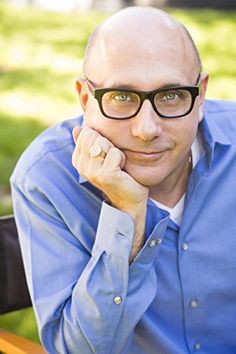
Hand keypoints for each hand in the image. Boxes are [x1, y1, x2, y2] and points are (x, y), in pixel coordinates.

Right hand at [72, 126, 148, 261]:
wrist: (128, 200)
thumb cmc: (117, 176)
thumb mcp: (101, 158)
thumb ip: (88, 144)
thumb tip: (78, 128)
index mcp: (78, 160)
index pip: (86, 132)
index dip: (101, 139)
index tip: (105, 155)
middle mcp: (82, 166)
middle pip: (94, 135)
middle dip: (108, 144)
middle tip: (112, 160)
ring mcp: (92, 172)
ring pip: (104, 143)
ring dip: (115, 152)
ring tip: (117, 166)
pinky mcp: (105, 175)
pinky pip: (115, 153)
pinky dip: (122, 159)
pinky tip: (122, 170)